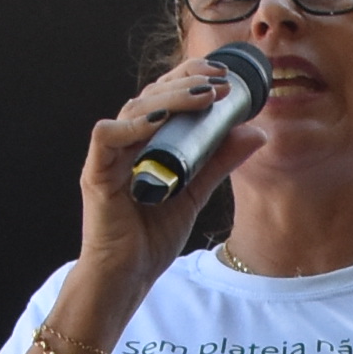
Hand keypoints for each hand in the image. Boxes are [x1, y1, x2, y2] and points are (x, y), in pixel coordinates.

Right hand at [74, 54, 264, 295]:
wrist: (128, 275)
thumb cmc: (152, 236)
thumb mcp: (196, 191)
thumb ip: (220, 160)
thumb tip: (257, 132)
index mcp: (146, 142)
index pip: (165, 96)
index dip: (190, 79)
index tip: (223, 78)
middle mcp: (125, 142)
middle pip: (151, 94)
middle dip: (186, 81)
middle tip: (219, 82)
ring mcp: (109, 156)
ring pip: (133, 108)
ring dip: (170, 98)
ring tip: (203, 96)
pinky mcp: (96, 174)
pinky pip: (107, 136)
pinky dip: (133, 125)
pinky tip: (160, 120)